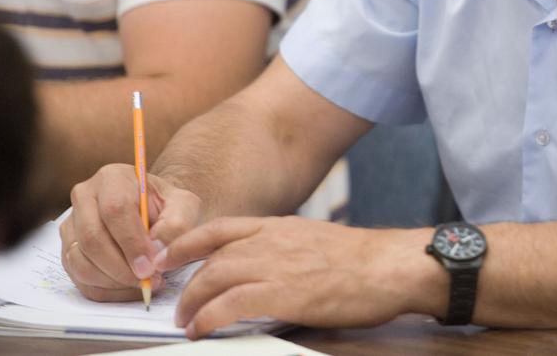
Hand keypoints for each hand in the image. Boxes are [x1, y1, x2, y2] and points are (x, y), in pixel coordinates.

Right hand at [61, 163, 202, 301]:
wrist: (154, 214)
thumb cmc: (168, 208)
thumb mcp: (184, 207)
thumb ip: (176, 225)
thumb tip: (156, 253)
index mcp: (112, 178)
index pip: (115, 211)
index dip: (132, 243)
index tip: (149, 267)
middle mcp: (84, 198)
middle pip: (93, 239)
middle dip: (122, 268)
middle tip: (147, 281)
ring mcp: (71, 225)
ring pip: (81, 262)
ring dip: (113, 281)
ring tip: (143, 283)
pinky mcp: (68, 251)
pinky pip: (79, 279)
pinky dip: (106, 290)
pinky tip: (129, 287)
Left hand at [158, 216, 439, 338]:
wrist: (389, 266)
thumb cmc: (361, 261)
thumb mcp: (315, 241)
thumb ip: (285, 249)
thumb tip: (265, 268)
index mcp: (278, 226)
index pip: (218, 228)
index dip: (186, 244)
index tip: (167, 258)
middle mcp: (269, 240)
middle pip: (210, 258)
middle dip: (185, 283)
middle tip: (177, 305)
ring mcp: (274, 265)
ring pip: (212, 279)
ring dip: (191, 303)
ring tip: (185, 322)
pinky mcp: (282, 293)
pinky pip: (229, 305)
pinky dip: (207, 318)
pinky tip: (201, 331)